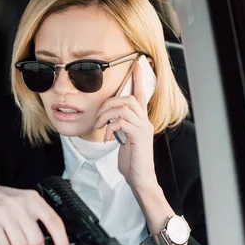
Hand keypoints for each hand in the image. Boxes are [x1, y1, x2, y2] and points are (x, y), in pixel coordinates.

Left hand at [93, 61, 156, 189]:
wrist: (140, 179)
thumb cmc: (132, 161)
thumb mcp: (124, 140)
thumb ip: (120, 127)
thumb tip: (110, 120)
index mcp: (141, 121)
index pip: (141, 95)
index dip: (139, 79)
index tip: (137, 65)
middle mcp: (145, 122)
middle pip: (128, 98)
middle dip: (108, 104)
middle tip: (99, 118)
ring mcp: (143, 129)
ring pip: (124, 108)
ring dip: (106, 115)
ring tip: (100, 127)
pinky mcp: (138, 137)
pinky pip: (122, 122)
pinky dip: (110, 127)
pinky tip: (107, 138)